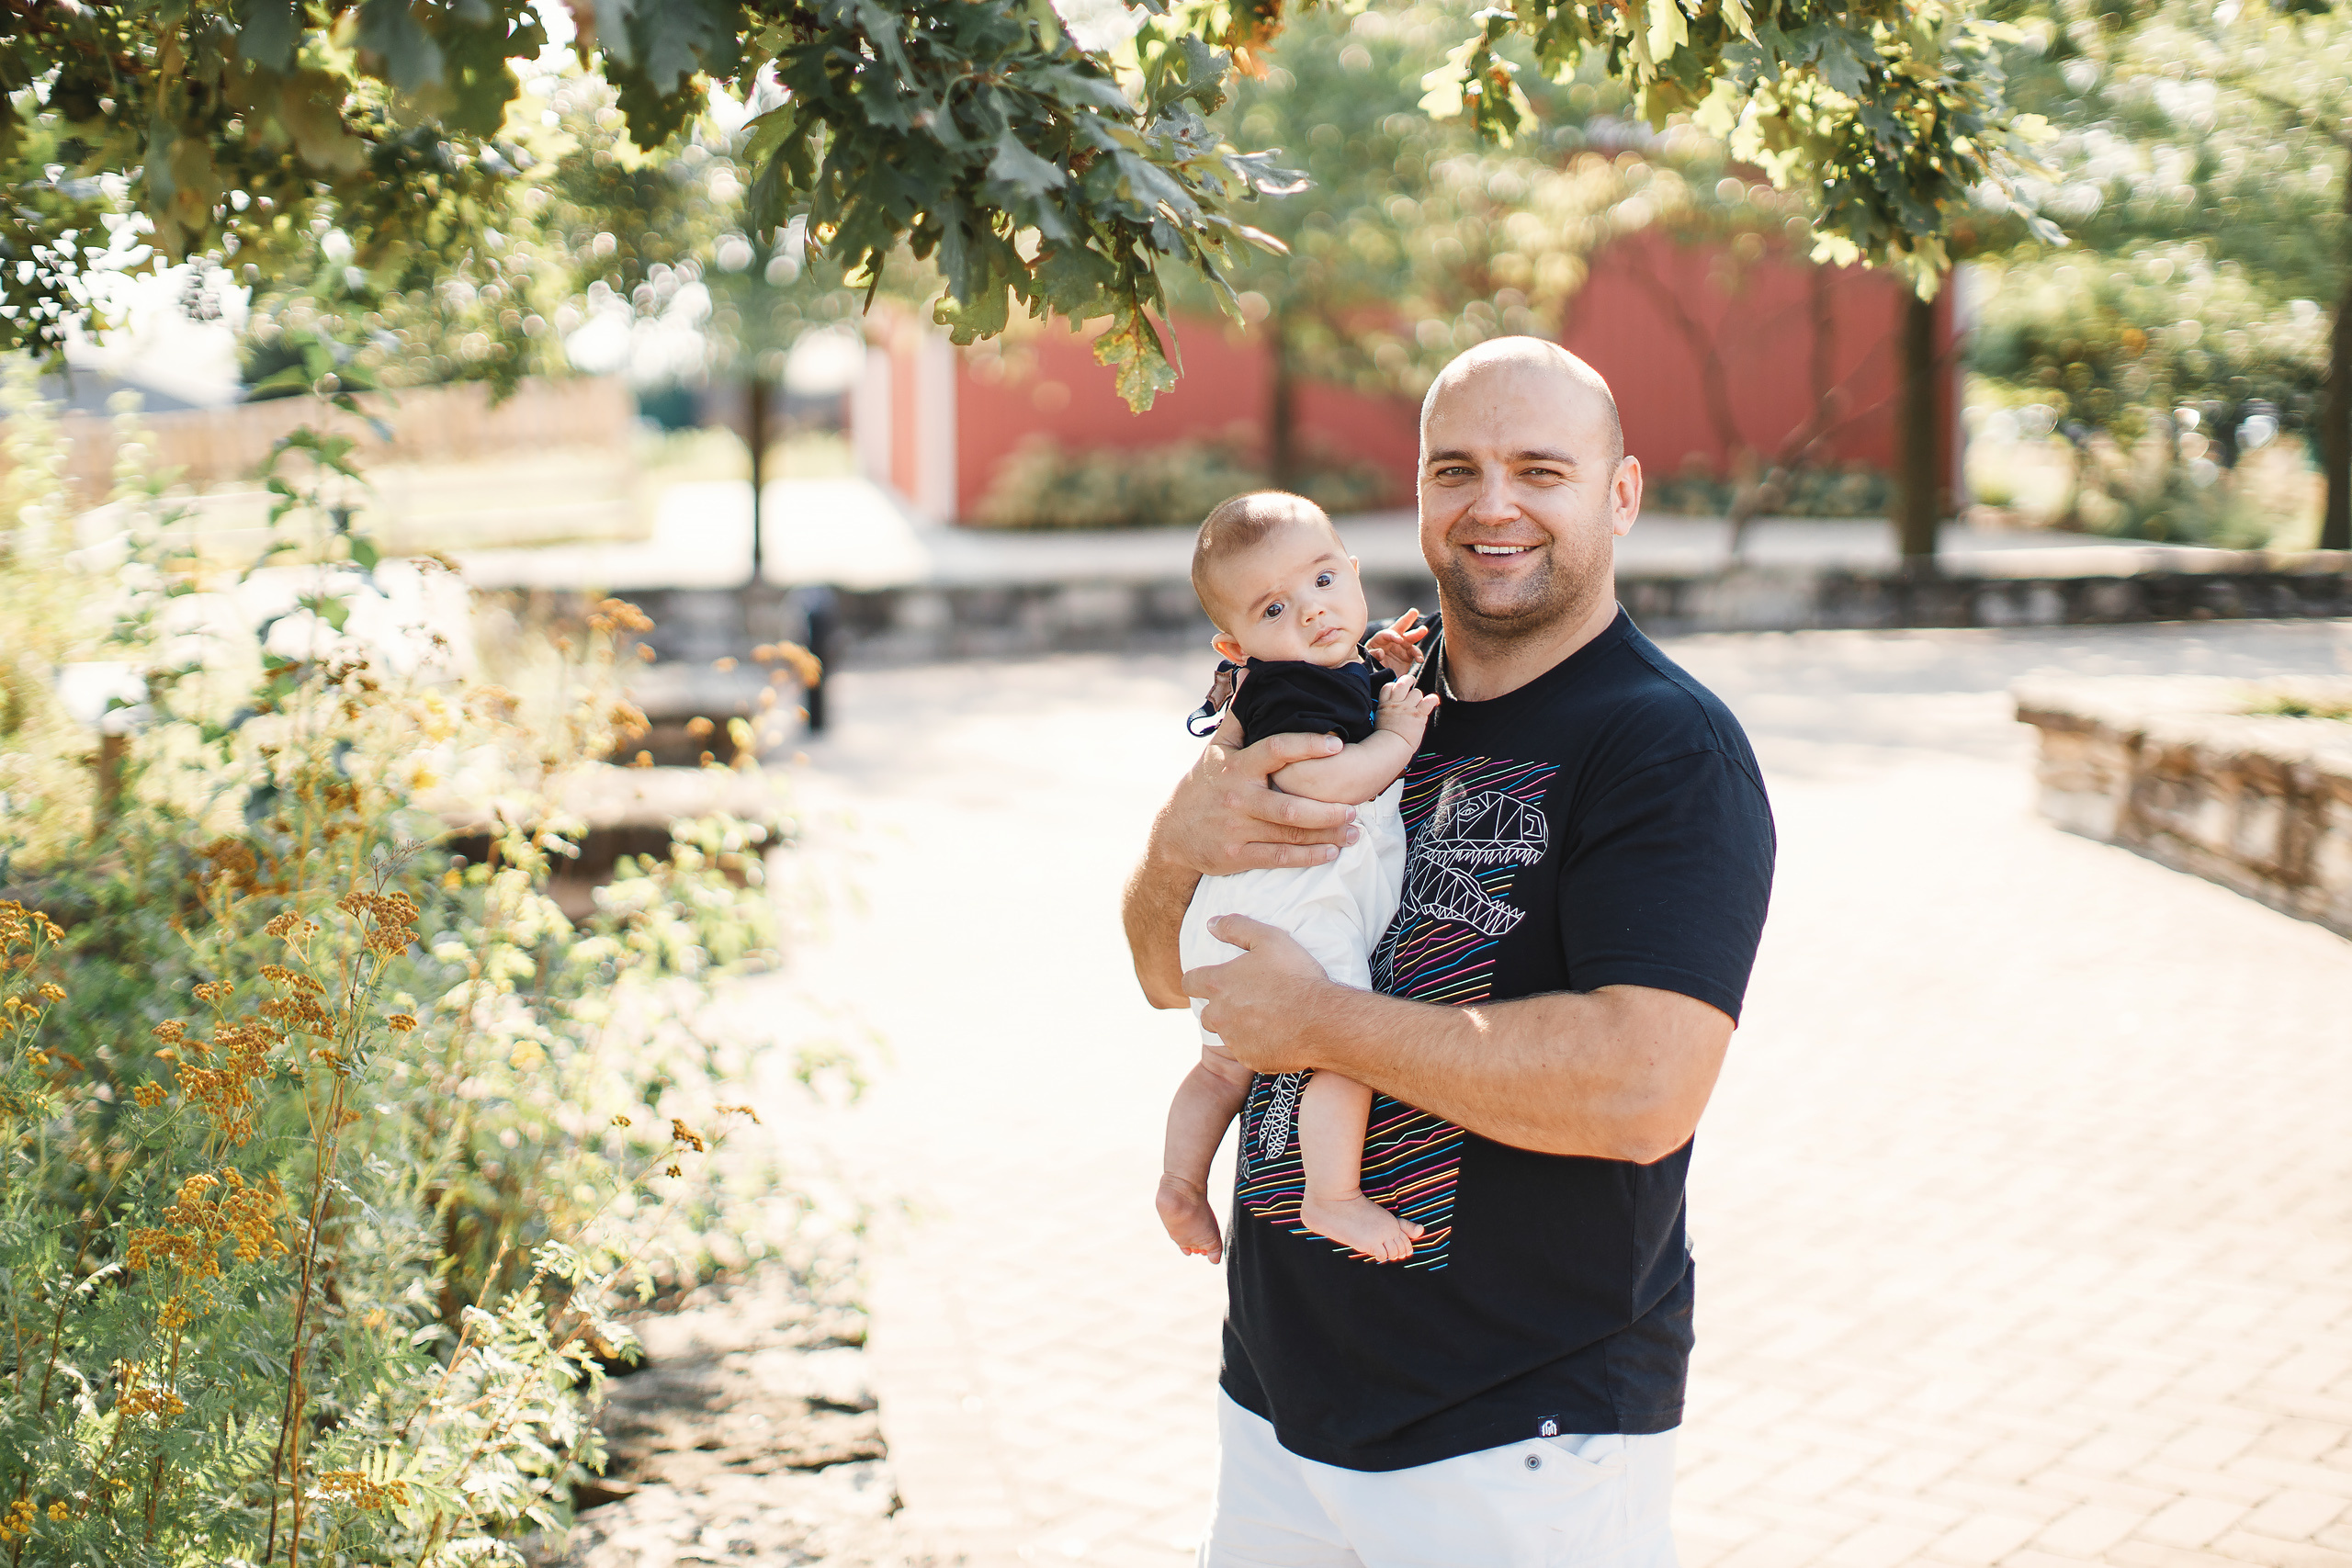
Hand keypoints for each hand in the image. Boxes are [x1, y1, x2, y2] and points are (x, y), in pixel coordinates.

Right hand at [1151, 723, 1359, 877]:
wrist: (1171, 833)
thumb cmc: (1203, 786)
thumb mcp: (1216, 750)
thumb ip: (1240, 716)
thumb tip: (1251, 674)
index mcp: (1237, 767)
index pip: (1275, 750)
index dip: (1307, 746)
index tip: (1337, 743)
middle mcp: (1238, 798)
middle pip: (1289, 805)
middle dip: (1326, 809)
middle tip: (1355, 806)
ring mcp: (1237, 829)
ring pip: (1289, 834)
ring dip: (1325, 835)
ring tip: (1353, 832)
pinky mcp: (1237, 856)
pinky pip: (1279, 858)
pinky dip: (1307, 857)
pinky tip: (1330, 853)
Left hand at [1184, 915, 1331, 1073]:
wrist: (1322, 1020)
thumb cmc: (1296, 976)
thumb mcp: (1269, 938)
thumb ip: (1236, 927)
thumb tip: (1211, 923)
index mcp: (1219, 984)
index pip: (1190, 983)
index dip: (1197, 981)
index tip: (1209, 981)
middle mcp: (1220, 1015)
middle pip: (1207, 1014)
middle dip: (1220, 1007)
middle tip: (1246, 1000)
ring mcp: (1233, 1040)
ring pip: (1226, 1034)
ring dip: (1238, 1026)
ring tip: (1265, 1017)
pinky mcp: (1249, 1058)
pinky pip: (1246, 1051)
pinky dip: (1256, 1044)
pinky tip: (1277, 1034)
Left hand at [1365, 608, 1428, 676]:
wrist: (1376, 680)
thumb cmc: (1370, 667)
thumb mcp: (1367, 661)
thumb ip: (1372, 655)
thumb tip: (1380, 652)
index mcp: (1379, 640)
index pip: (1386, 634)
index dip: (1393, 636)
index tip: (1399, 640)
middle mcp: (1391, 641)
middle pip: (1399, 629)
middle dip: (1406, 619)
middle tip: (1414, 612)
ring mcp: (1400, 648)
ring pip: (1409, 639)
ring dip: (1417, 634)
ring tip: (1423, 630)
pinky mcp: (1407, 656)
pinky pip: (1414, 653)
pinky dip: (1418, 655)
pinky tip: (1420, 659)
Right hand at [1374, 678, 1438, 739]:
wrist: (1389, 748)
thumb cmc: (1384, 739)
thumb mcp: (1379, 720)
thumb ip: (1386, 710)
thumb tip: (1390, 707)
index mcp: (1384, 705)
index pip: (1388, 686)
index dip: (1394, 685)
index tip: (1397, 689)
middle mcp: (1396, 704)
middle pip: (1403, 683)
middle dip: (1408, 680)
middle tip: (1411, 682)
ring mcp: (1407, 709)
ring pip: (1417, 692)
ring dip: (1419, 697)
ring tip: (1418, 705)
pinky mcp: (1417, 715)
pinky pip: (1428, 701)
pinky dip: (1432, 700)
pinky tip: (1434, 701)